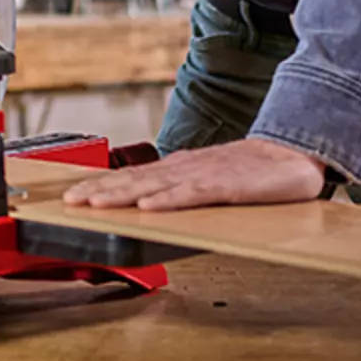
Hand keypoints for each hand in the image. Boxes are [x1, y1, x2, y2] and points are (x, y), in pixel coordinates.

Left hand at [61, 138, 326, 211]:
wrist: (291, 153)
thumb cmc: (250, 171)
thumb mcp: (207, 180)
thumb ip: (180, 190)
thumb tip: (151, 203)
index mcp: (178, 168)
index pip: (131, 177)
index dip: (101, 186)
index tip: (74, 195)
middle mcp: (183, 168)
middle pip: (133, 180)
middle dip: (99, 190)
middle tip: (69, 201)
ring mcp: (202, 175)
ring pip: (154, 186)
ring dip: (121, 195)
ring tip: (94, 204)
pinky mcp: (224, 185)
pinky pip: (191, 194)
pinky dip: (167, 200)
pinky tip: (148, 207)